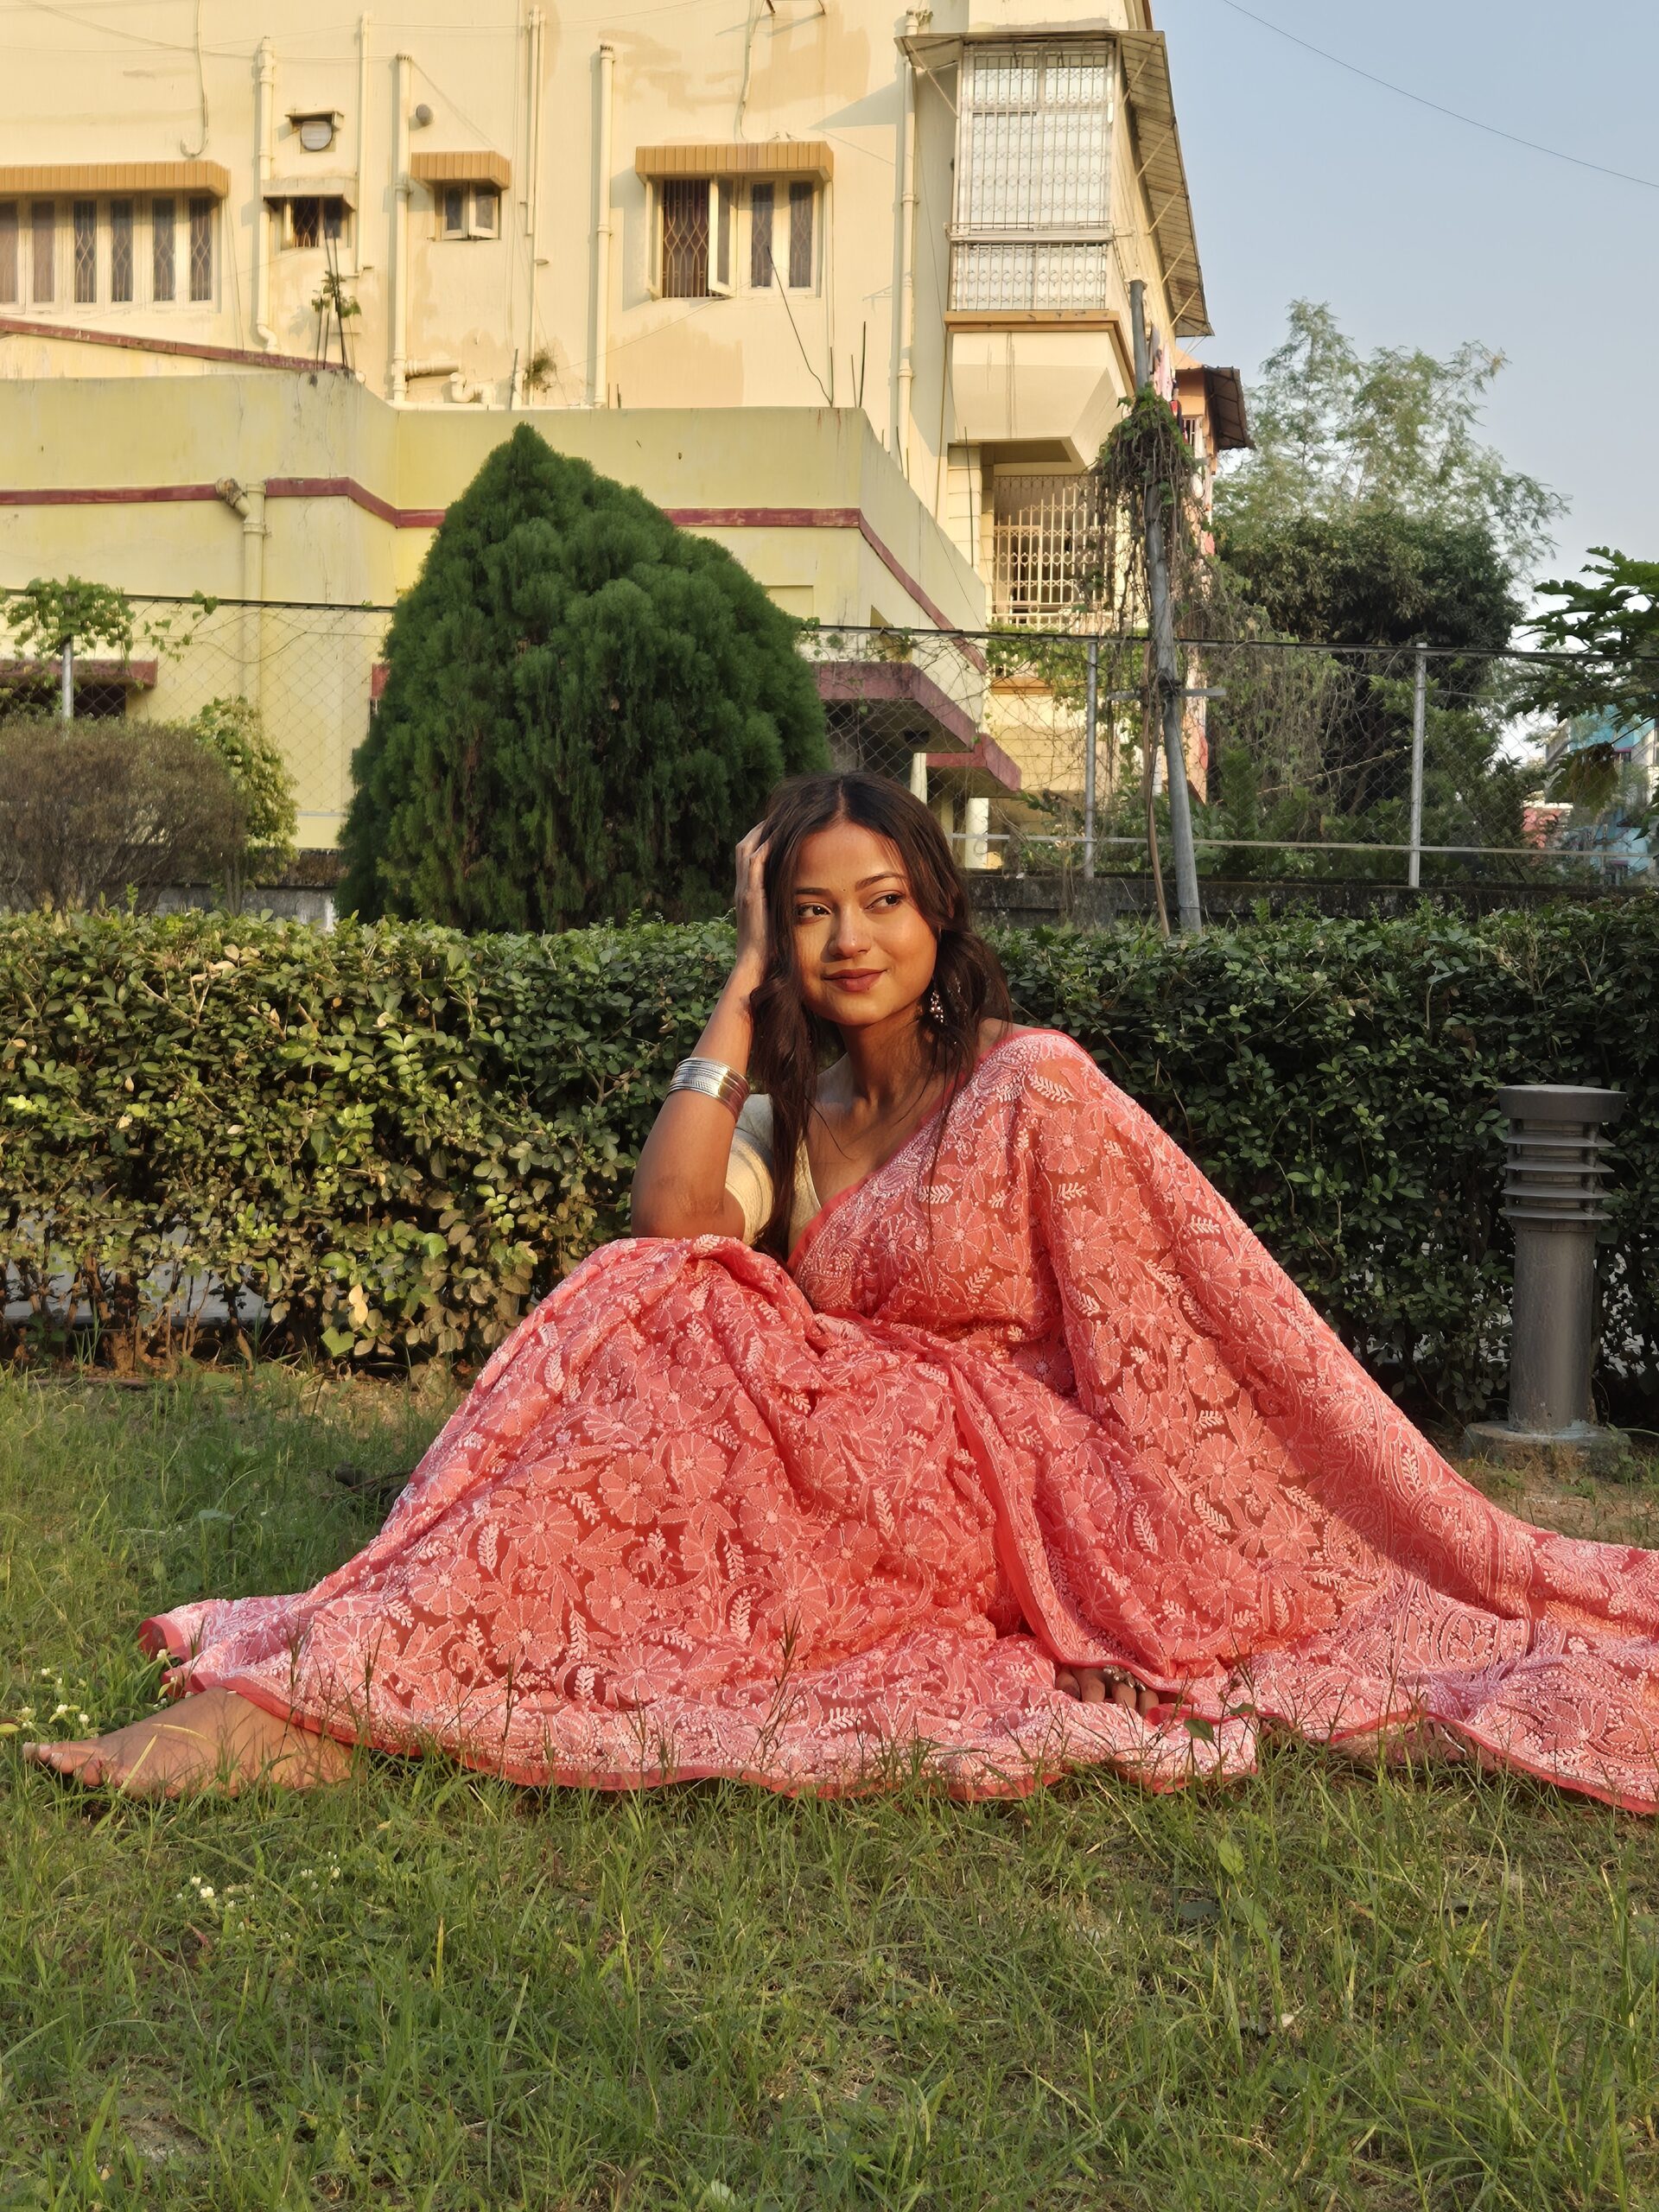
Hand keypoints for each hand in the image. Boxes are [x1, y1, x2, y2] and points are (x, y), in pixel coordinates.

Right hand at [733, 825, 770, 978]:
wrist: (754, 965)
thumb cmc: (768, 951)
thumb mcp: (774, 924)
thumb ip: (779, 910)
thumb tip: (799, 902)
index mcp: (746, 894)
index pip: (747, 858)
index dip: (758, 840)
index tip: (774, 828)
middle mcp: (742, 889)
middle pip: (742, 847)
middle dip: (757, 830)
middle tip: (774, 817)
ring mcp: (744, 891)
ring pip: (745, 849)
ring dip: (759, 832)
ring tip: (774, 818)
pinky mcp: (751, 895)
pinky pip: (755, 863)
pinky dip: (763, 846)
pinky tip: (776, 836)